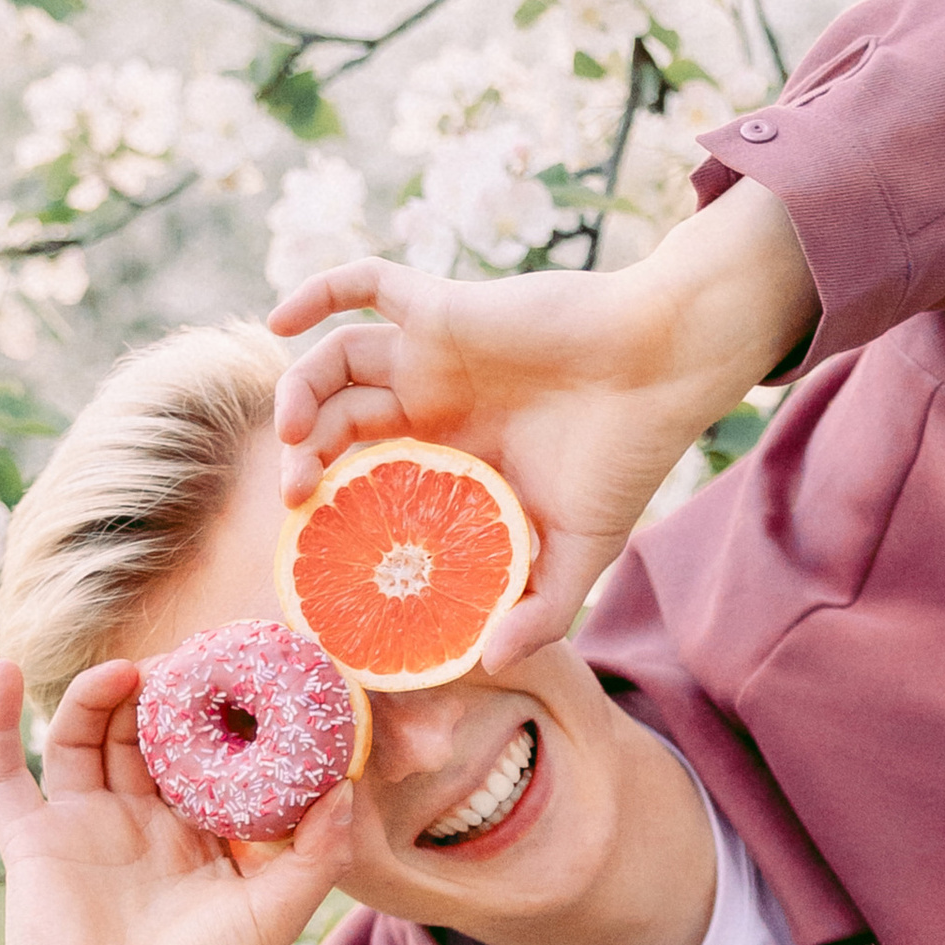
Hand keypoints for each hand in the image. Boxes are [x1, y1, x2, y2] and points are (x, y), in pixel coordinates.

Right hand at [0, 655, 350, 944]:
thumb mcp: (275, 913)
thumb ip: (315, 852)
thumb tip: (347, 786)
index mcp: (199, 836)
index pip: (207, 754)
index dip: (219, 711)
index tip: (241, 665)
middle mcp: (140, 824)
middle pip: (143, 735)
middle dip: (160, 692)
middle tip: (184, 657)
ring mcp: (82, 828)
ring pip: (83, 737)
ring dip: (98, 694)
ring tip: (127, 669)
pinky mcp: (31, 842)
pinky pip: (1, 770)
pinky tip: (1, 668)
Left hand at [267, 178, 813, 666]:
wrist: (664, 370)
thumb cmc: (628, 455)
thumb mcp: (584, 549)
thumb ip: (541, 609)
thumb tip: (490, 662)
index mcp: (460, 454)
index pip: (374, 475)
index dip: (338, 506)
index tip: (314, 545)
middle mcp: (438, 402)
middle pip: (341, 422)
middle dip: (307, 457)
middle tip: (298, 498)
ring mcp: (436, 353)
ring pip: (336, 361)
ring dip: (299, 393)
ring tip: (294, 438)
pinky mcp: (443, 308)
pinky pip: (365, 282)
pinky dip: (318, 289)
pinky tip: (281, 318)